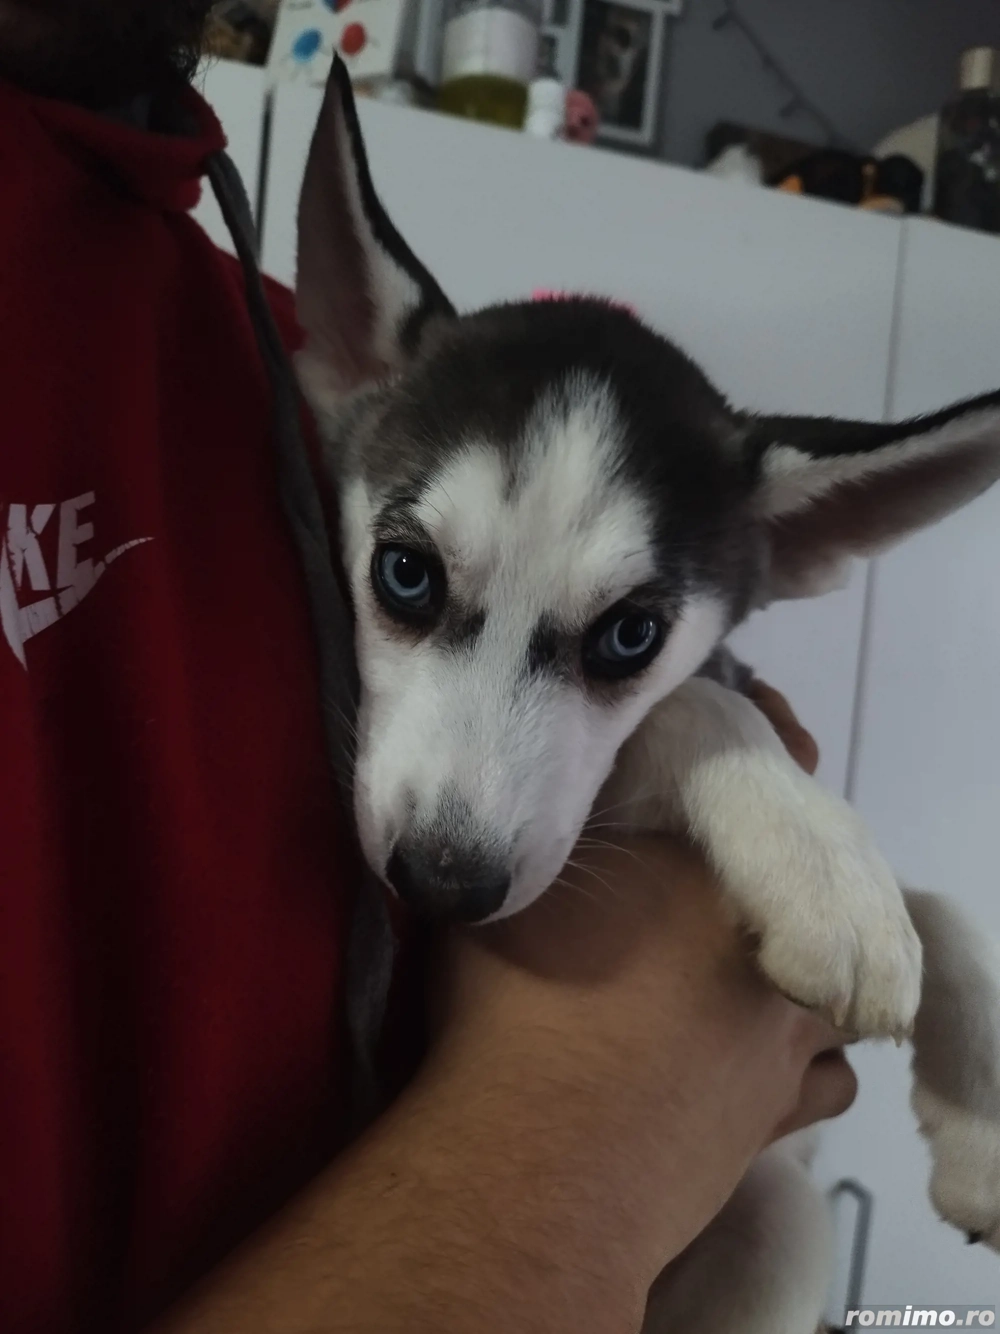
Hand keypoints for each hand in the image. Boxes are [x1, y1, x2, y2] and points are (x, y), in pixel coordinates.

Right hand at [154, 682, 854, 1333]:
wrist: (534, 1157)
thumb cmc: (506, 1011)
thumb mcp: (496, 901)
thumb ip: (524, 846)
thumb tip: (511, 821)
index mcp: (700, 858)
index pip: (762, 769)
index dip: (751, 749)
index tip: (724, 755)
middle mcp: (761, 930)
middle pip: (803, 872)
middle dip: (756, 877)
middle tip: (698, 899)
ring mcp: (781, 1021)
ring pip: (817, 977)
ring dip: (783, 972)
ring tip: (727, 982)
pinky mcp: (782, 1105)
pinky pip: (825, 1073)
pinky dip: (798, 1063)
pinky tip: (753, 1064)